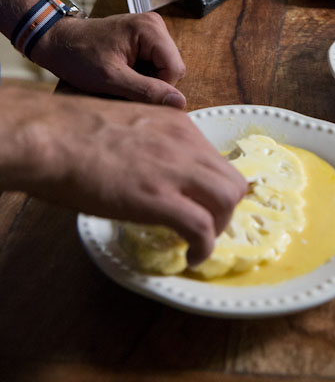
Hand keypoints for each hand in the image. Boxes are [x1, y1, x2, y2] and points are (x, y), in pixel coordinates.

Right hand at [0, 87, 247, 264]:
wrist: (54, 139)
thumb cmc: (75, 132)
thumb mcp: (129, 126)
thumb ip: (152, 143)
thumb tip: (152, 169)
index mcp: (177, 124)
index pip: (216, 160)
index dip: (212, 188)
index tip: (201, 204)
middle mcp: (186, 144)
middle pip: (232, 182)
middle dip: (224, 210)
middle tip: (205, 226)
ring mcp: (176, 170)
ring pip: (227, 201)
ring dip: (218, 228)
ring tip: (198, 242)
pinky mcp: (160, 199)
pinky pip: (202, 228)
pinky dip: (203, 248)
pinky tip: (190, 256)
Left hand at [31, 12, 186, 108]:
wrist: (59, 42)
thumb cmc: (78, 54)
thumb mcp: (111, 79)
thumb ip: (146, 91)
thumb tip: (178, 102)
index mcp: (150, 29)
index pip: (175, 69)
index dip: (159, 88)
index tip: (133, 93)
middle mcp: (155, 25)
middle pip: (172, 68)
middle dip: (151, 84)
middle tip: (123, 84)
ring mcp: (151, 31)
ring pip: (164, 69)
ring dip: (145, 80)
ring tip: (120, 77)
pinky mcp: (145, 39)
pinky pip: (155, 65)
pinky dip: (141, 75)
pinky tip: (123, 72)